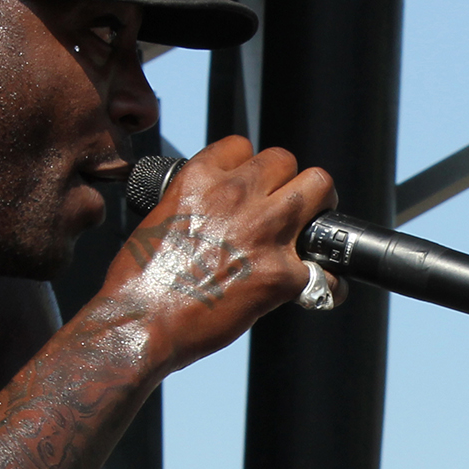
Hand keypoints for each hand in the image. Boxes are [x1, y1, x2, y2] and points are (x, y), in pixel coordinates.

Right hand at [104, 135, 333, 371]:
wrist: (140, 322)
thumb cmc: (140, 280)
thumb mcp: (160, 218)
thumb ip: (195, 204)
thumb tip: (215, 213)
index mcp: (200, 179)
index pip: (242, 146)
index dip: (249, 168)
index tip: (250, 187)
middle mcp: (236, 195)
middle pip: (285, 160)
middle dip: (287, 182)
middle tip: (288, 206)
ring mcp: (264, 231)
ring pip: (319, 187)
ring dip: (319, 209)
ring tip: (312, 232)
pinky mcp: (281, 274)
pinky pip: (327, 271)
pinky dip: (328, 283)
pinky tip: (316, 288)